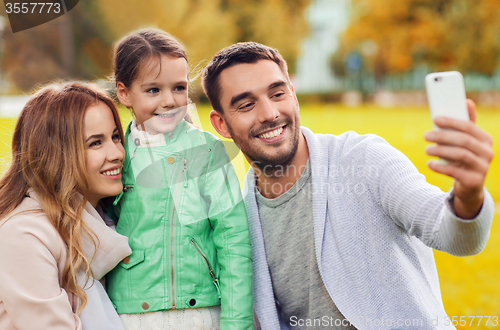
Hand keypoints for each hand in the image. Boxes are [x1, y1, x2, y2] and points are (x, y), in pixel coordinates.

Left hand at [424, 99, 493, 218]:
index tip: (435, 119)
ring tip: (427, 150)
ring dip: (440, 151)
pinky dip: (440, 166)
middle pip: (463, 140)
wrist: (469, 186)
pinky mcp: (474, 181)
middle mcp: (488, 152)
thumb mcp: (466, 141)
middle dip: (443, 136)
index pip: (469, 126)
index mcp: (485, 139)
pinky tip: (429, 164)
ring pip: (460, 155)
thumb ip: (466, 123)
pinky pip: (455, 171)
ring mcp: (483, 167)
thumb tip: (467, 101)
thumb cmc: (465, 158)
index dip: (452, 121)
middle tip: (426, 135)